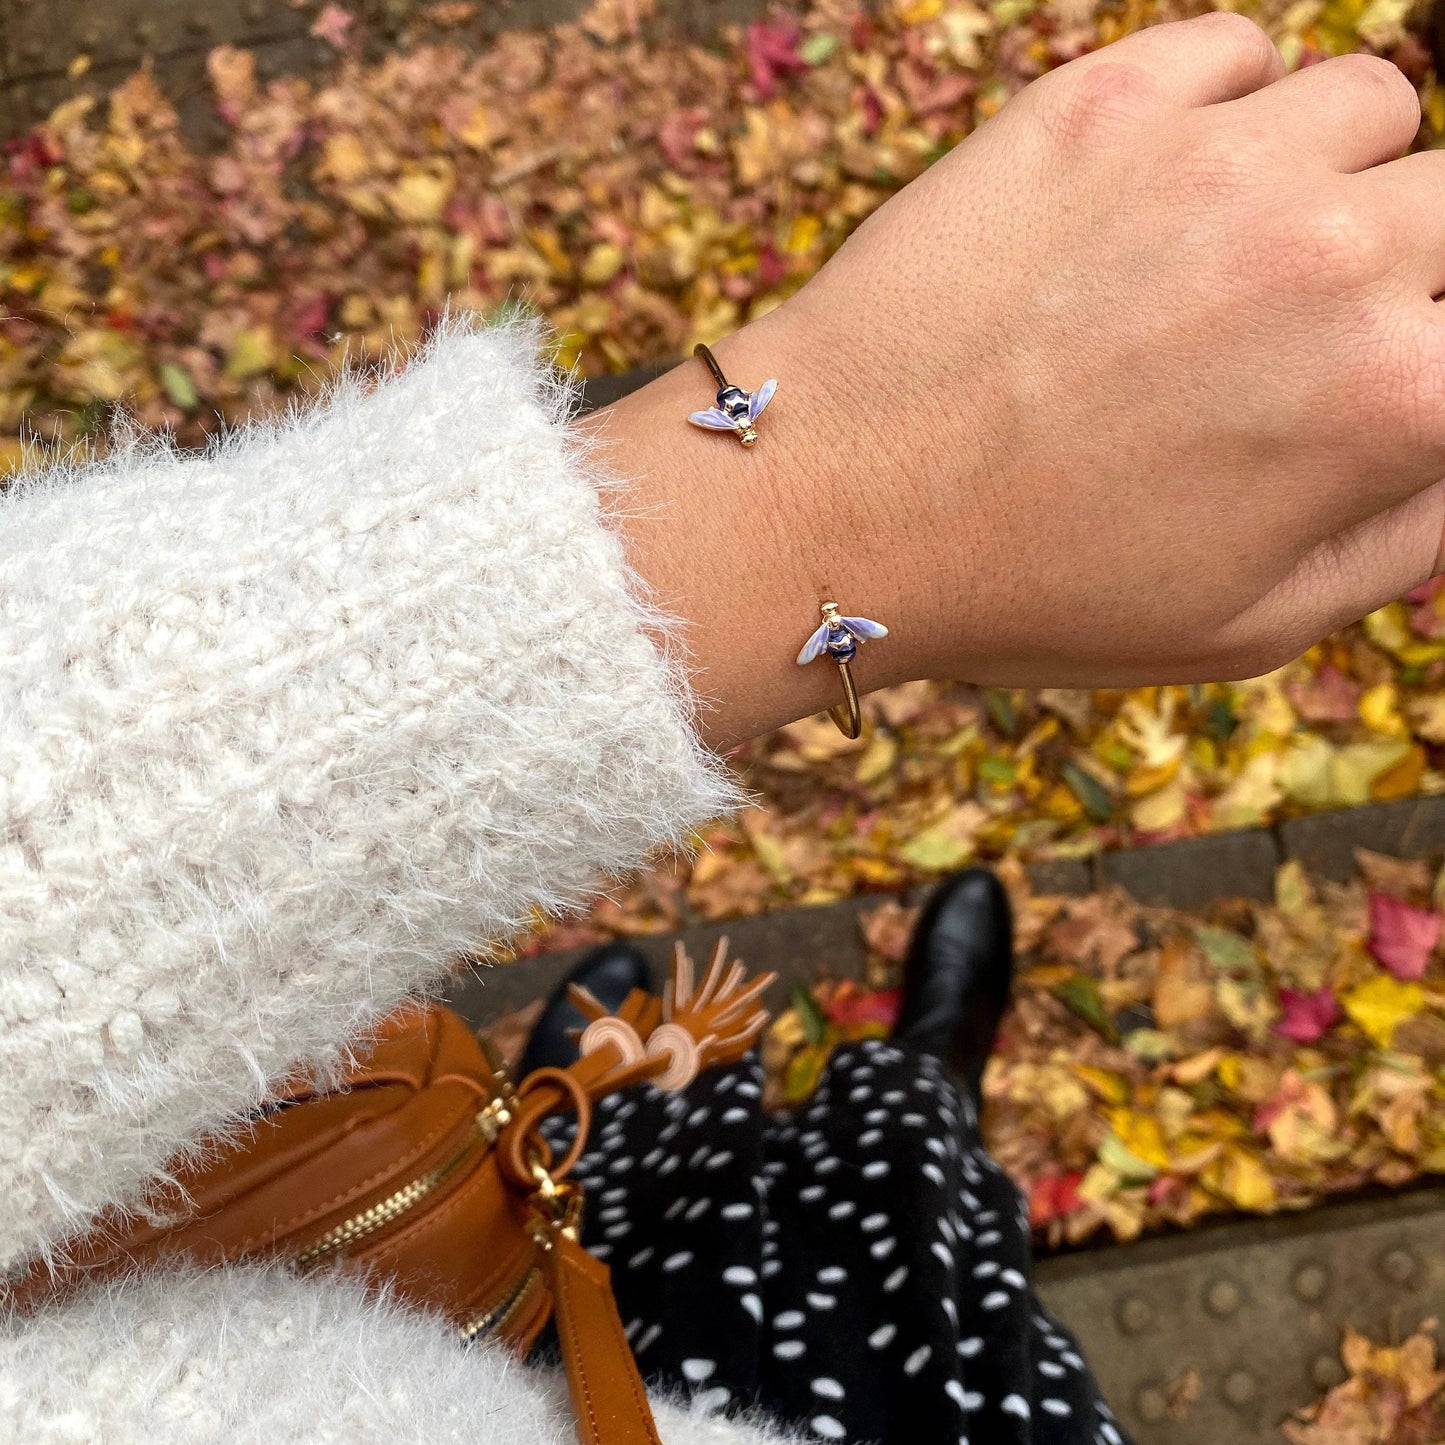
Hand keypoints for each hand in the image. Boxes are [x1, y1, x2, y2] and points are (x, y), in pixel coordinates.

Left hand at [598, 15, 1444, 746]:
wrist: (835, 506)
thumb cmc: (1032, 589)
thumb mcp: (1244, 626)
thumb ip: (1402, 538)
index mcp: (1395, 400)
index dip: (1424, 359)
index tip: (1371, 369)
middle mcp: (1332, 255)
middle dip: (1405, 267)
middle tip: (1296, 328)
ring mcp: (1217, 160)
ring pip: (1368, 104)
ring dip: (1329, 171)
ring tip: (1233, 249)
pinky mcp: (1104, 101)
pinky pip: (1238, 49)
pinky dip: (1227, 103)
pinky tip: (1164, 184)